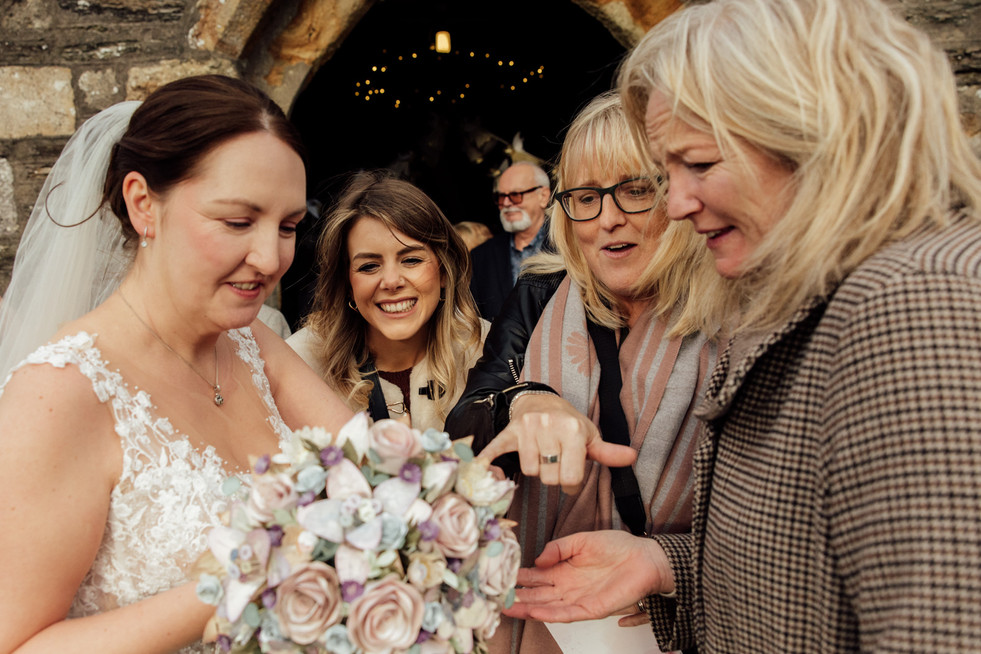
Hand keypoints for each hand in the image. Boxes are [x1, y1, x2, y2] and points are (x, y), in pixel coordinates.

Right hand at [476, 393, 636, 494]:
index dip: (571, 484)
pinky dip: (488, 460)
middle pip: (549, 478)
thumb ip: (608, 452)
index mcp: (573, 430)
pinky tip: (482, 467)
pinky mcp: (508, 431)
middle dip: (553, 476)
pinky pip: (496, 451)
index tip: (570, 478)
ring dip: (535, 469)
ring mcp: (527, 428)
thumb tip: (632, 457)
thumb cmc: (569, 424)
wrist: (541, 401)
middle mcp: (550, 427)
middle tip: (555, 463)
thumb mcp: (590, 436)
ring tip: (541, 455)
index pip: (570, 479)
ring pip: (529, 471)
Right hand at [503, 530, 672, 623]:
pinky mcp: (590, 609)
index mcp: (563, 569)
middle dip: (516, 596)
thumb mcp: (582, 540)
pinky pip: (566, 614)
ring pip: (546, 606)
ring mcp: (577, 599)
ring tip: (507, 607)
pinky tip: (534, 612)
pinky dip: (549, 614)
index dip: (518, 577)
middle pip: (536, 594)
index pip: (535, 576)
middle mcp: (567, 586)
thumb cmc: (618, 547)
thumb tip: (538, 558)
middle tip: (495, 596)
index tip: (498, 575)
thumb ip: (558, 547)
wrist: (644, 558)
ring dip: (527, 608)